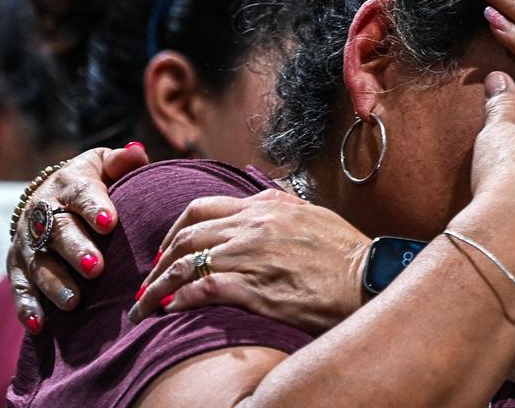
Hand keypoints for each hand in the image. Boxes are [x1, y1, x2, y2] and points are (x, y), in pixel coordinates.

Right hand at [7, 142, 148, 331]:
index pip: (82, 194)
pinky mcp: (18, 266)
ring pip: (38, 263)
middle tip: (96, 267)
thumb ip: (122, 162)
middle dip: (76, 249)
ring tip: (74, 301)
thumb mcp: (104, 165)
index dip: (95, 208)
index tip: (111, 223)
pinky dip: (27, 306)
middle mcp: (43, 212)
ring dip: (55, 283)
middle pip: (58, 231)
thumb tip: (138, 152)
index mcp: (69, 184)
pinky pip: (19, 287)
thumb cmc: (93, 182)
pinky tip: (39, 324)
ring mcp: (28, 241)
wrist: (51, 197)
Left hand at [129, 190, 371, 333]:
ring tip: (146, 304)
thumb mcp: (313, 215)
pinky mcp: (253, 287)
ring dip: (158, 285)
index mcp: (267, 205)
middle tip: (149, 280)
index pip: (203, 208)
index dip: (175, 230)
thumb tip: (263, 203)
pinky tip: (170, 311)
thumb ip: (282, 208)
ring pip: (186, 263)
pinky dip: (179, 299)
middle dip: (159, 259)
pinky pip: (201, 289)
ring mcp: (251, 255)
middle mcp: (253, 224)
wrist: (368, 278)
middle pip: (186, 235)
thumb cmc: (346, 254)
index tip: (168, 250)